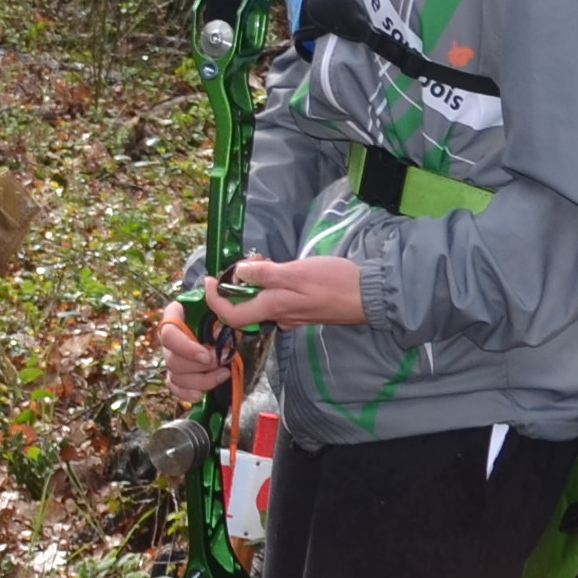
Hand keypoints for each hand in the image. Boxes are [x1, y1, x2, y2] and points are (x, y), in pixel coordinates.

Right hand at [151, 285, 238, 400]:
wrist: (221, 316)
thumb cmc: (219, 308)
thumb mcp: (220, 306)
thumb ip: (219, 316)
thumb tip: (221, 334)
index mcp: (174, 314)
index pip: (169, 335)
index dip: (186, 349)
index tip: (206, 357)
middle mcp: (168, 337)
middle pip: (172, 360)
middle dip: (200, 367)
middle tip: (224, 361)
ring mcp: (171, 355)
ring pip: (176, 376)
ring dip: (202, 380)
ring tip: (224, 373)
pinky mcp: (176, 371)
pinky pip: (175, 387)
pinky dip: (187, 393)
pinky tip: (201, 394)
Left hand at [196, 255, 362, 334]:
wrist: (370, 295)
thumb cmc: (334, 282)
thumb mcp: (296, 272)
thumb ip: (265, 274)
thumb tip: (238, 273)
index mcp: (275, 308)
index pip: (232, 314)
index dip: (214, 300)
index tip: (208, 280)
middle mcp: (280, 317)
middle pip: (245, 309)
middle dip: (236, 286)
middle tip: (246, 261)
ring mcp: (292, 316)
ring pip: (262, 303)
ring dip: (254, 283)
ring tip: (263, 260)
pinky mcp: (303, 310)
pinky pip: (277, 301)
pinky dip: (270, 286)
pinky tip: (279, 270)